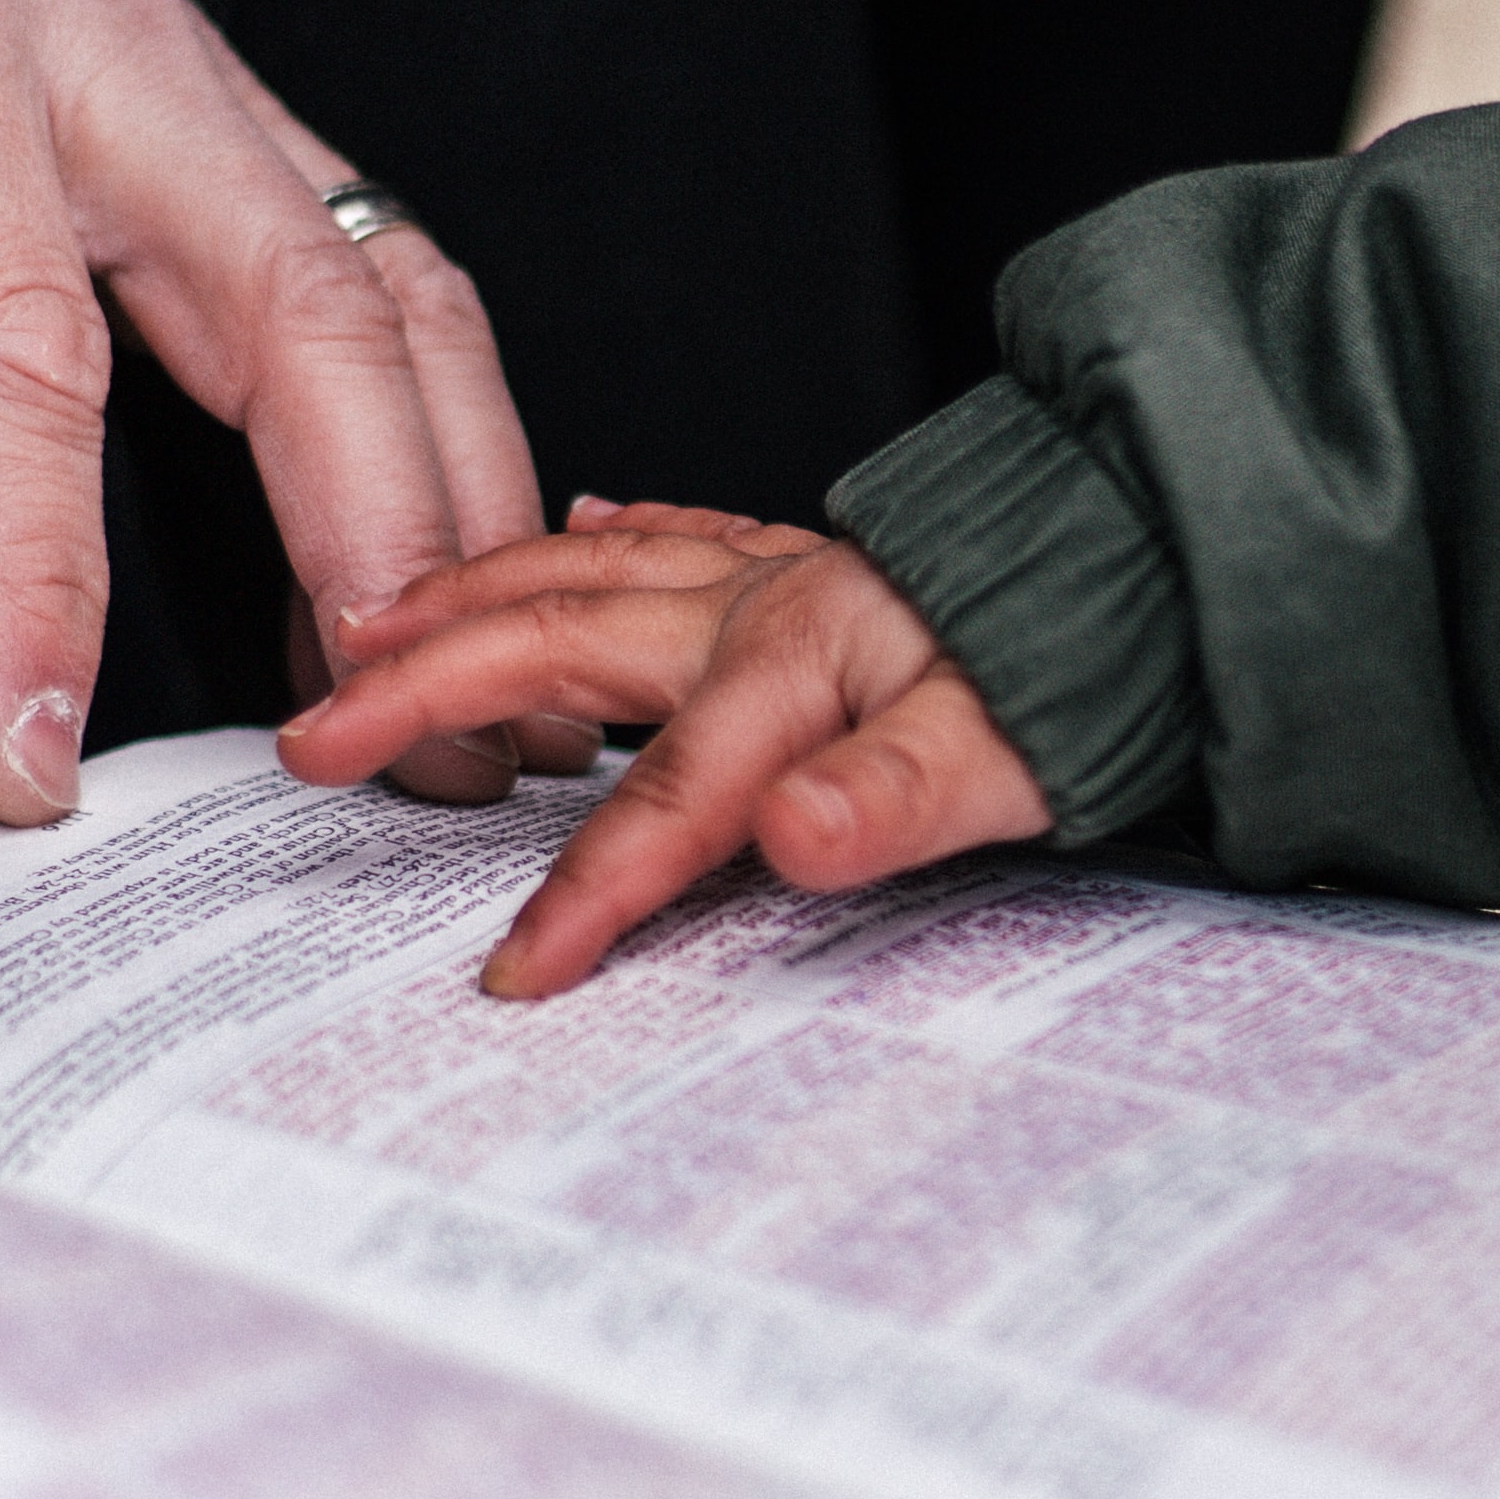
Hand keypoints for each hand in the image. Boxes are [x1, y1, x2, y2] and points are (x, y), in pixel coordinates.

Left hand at [0, 0, 582, 824]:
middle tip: (399, 772)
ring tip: (475, 710)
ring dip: (458, 503)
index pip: (11, 345)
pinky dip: (437, 431)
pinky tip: (429, 576)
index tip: (21, 767)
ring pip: (395, 293)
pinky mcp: (221, 105)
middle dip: (376, 555)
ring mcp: (192, 63)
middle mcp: (102, 34)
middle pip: (308, 315)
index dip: (29, 576)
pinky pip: (380, 273)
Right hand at [277, 507, 1050, 996]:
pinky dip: (610, 532)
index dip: (588, 891)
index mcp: (800, 661)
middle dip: (430, 691)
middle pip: (563, 644)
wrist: (1180, 552)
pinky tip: (582, 524)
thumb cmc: (1104, 658)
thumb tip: (795, 838)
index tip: (516, 974)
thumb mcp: (1022, 754)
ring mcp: (785, 572)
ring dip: (476, 597)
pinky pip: (682, 531)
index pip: (666, 801)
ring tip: (375, 620)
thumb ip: (899, 798)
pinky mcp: (819, 560)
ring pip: (591, 569)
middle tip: (319, 735)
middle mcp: (768, 602)